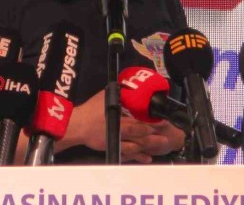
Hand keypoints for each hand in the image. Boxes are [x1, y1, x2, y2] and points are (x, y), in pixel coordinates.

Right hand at [60, 90, 185, 162]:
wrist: (77, 127)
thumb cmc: (90, 111)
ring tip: (161, 147)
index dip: (149, 124)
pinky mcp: (113, 147)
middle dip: (152, 138)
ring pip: (134, 147)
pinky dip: (138, 157)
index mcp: (117, 119)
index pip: (136, 123)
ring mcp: (116, 142)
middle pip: (138, 137)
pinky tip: (147, 158)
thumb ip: (117, 92)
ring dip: (148, 147)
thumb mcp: (103, 97)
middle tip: (166, 138)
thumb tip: (127, 84)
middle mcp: (118, 132)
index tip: (162, 122)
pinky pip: (128, 154)